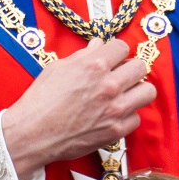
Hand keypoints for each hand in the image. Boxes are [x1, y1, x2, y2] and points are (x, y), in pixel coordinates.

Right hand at [1, 38, 156, 179]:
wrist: (30, 135)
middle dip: (129, 68)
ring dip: (136, 90)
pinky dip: (128, 116)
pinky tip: (114, 115)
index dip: (116, 52)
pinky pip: (136, 118)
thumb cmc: (39, 100)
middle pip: (140, 67)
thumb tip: (99, 45)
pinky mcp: (115, 131)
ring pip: (147, 91)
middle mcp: (109, 85)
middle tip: (120, 75)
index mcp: (95, 65)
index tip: (112, 58)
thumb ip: (83, 55)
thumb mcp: (58, 68)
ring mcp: (115, 109)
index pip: (123, 46)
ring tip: (124, 94)